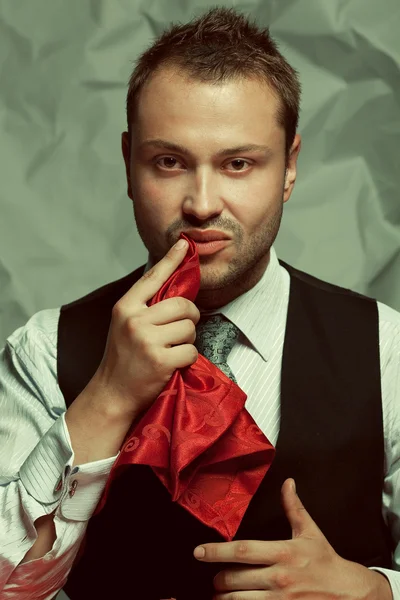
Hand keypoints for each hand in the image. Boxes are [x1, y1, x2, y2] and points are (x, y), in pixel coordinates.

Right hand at [93, 238, 199, 419]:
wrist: (112, 393)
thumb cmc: (122, 357)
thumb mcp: (124, 324)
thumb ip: (145, 307)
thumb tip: (175, 287)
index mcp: (125, 307)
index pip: (153, 277)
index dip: (172, 259)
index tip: (186, 244)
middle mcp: (135, 320)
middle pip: (183, 305)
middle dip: (190, 316)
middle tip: (181, 329)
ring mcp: (147, 340)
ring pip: (190, 327)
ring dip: (187, 340)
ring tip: (170, 348)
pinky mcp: (160, 360)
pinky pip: (191, 350)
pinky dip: (187, 358)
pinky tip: (172, 364)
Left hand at [194, 478, 392, 598]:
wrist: (351, 594)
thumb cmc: (326, 562)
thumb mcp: (310, 532)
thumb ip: (293, 508)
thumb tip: (287, 483)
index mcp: (283, 553)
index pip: (242, 551)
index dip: (216, 551)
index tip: (198, 552)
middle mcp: (279, 578)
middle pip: (234, 578)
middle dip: (218, 579)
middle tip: (214, 577)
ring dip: (224, 598)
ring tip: (220, 594)